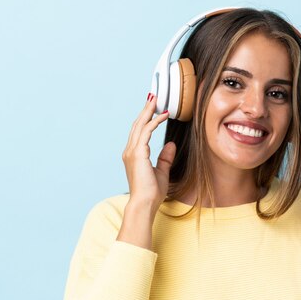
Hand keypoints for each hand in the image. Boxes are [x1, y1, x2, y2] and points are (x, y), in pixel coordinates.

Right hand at [121, 93, 175, 211]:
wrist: (145, 203)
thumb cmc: (152, 192)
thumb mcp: (161, 172)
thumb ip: (165, 158)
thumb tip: (171, 145)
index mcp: (133, 155)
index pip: (139, 132)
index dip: (146, 119)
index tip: (154, 108)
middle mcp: (130, 151)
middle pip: (138, 125)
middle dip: (146, 109)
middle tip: (153, 96)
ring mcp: (132, 152)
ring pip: (140, 125)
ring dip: (148, 111)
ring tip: (156, 99)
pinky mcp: (138, 153)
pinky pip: (146, 132)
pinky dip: (154, 122)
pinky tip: (163, 115)